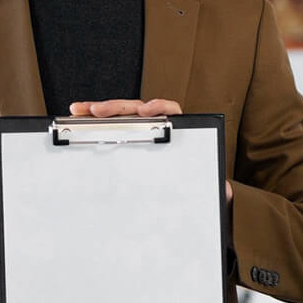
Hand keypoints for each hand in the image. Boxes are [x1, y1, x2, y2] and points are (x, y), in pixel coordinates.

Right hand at [70, 99, 232, 203]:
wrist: (192, 195)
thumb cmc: (197, 185)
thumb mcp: (208, 187)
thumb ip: (216, 187)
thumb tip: (224, 189)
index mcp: (180, 131)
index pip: (170, 111)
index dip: (159, 107)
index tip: (147, 110)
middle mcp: (159, 127)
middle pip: (137, 109)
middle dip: (116, 107)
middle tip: (97, 110)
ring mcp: (142, 132)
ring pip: (120, 116)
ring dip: (98, 111)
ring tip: (79, 110)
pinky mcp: (128, 140)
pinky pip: (111, 127)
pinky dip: (95, 123)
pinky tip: (79, 119)